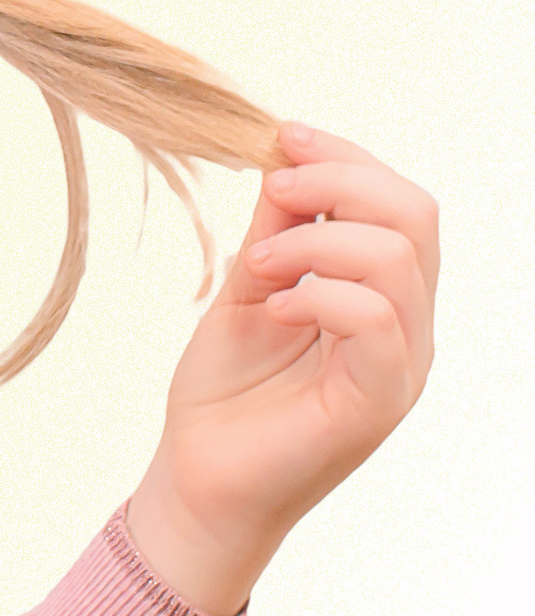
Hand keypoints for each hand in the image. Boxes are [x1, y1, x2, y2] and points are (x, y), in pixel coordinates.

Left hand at [127, 123, 438, 615]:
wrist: (199, 480)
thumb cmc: (226, 392)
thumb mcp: (247, 289)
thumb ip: (276, 230)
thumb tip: (283, 156)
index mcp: (384, 296)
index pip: (401, 204)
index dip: (348, 158)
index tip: (284, 136)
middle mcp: (407, 328)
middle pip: (416, 216)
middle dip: (340, 181)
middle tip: (272, 193)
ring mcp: (399, 366)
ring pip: (398, 260)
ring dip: (316, 239)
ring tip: (256, 266)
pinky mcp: (376, 402)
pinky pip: (377, 319)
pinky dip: (318, 292)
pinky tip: (273, 305)